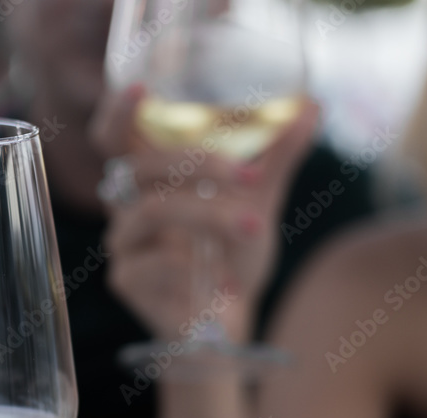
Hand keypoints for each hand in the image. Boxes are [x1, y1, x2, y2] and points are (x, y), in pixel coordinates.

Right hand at [92, 85, 319, 342]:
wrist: (231, 321)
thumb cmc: (233, 258)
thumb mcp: (259, 202)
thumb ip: (276, 158)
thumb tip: (310, 108)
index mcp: (150, 181)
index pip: (116, 138)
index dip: (118, 113)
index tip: (139, 87)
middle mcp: (127, 207)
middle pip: (138, 168)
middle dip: (197, 162)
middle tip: (250, 174)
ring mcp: (123, 244)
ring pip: (151, 212)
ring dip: (209, 216)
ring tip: (253, 228)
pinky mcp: (125, 282)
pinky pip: (152, 263)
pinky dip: (193, 269)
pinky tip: (218, 284)